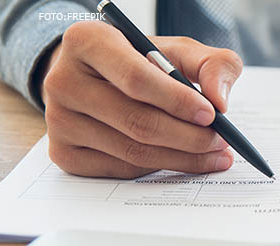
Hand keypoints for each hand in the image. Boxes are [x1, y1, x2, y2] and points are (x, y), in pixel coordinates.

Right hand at [40, 21, 242, 177]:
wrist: (96, 77)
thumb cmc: (141, 61)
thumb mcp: (179, 50)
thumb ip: (212, 64)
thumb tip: (220, 101)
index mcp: (87, 41)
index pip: (136, 78)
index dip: (177, 100)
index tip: (211, 115)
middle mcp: (62, 80)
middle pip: (137, 121)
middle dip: (189, 137)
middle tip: (221, 142)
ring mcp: (58, 121)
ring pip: (132, 151)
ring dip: (181, 158)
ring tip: (212, 154)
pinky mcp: (63, 153)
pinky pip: (121, 170)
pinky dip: (158, 168)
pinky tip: (179, 159)